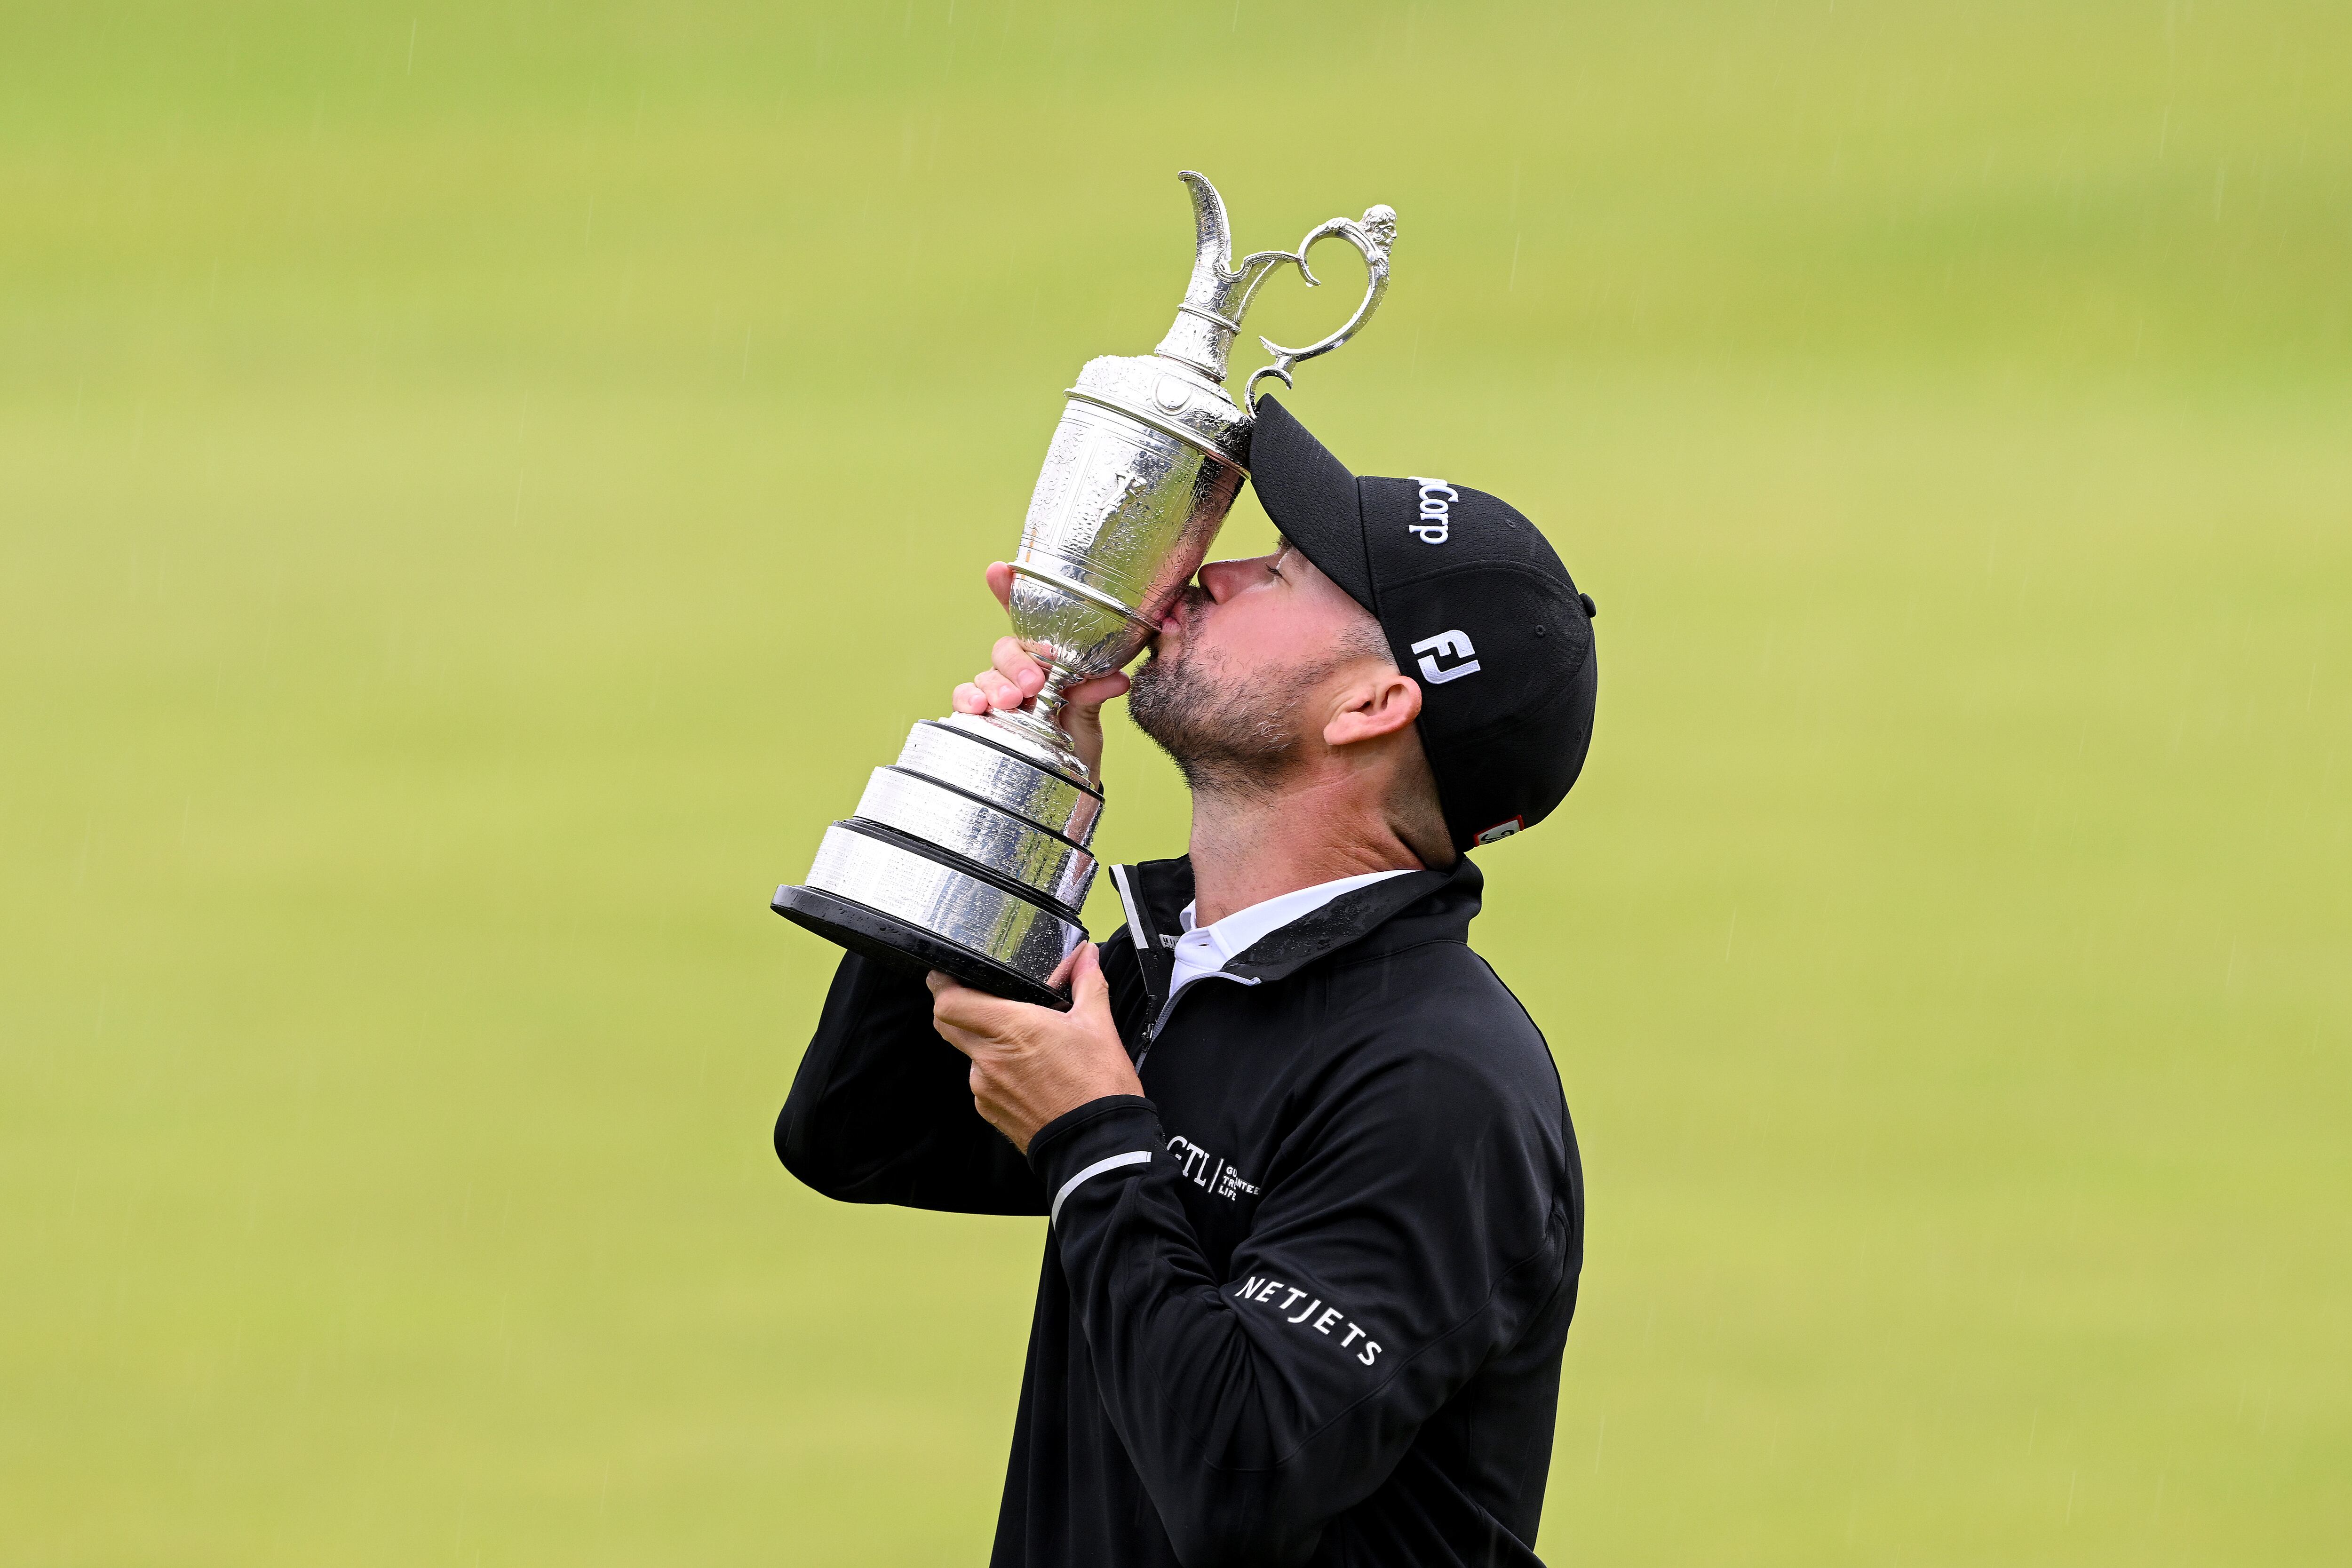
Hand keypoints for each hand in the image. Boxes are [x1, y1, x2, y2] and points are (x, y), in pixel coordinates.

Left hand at [927, 945, 1141, 1155]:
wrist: (1098, 1146)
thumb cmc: (1098, 1087)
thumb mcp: (1098, 1026)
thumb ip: (1087, 984)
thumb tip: (1087, 956)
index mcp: (1012, 1028)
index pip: (949, 1002)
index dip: (941, 984)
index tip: (947, 974)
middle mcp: (990, 1058)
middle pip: (948, 1024)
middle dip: (956, 1007)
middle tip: (979, 998)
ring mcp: (985, 1089)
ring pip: (968, 1053)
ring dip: (984, 1042)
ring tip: (1022, 1043)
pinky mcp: (990, 1111)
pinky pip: (981, 1081)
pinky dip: (996, 1072)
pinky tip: (1027, 1073)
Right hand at [950, 563, 1130, 779]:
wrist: (1066, 786)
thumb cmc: (1078, 744)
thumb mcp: (1090, 719)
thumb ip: (1095, 694)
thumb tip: (1115, 678)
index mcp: (1047, 660)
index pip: (1028, 620)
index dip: (1010, 591)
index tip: (999, 569)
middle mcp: (1019, 672)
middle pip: (1007, 649)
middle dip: (1016, 663)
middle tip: (1032, 684)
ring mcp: (998, 693)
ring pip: (985, 674)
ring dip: (995, 684)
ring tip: (1011, 701)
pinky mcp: (981, 718)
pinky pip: (965, 700)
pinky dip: (968, 700)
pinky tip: (977, 708)